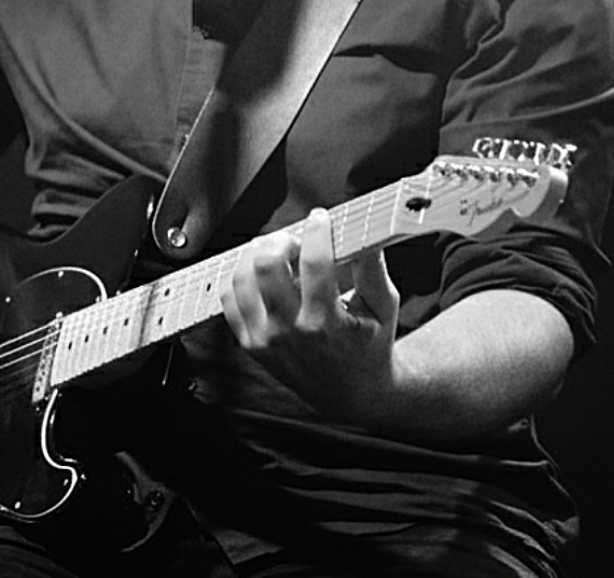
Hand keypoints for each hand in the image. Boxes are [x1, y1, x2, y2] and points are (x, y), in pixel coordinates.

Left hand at [221, 211, 400, 424]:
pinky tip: (256, 271)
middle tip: (293, 238)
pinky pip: (230, 299)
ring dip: (255, 254)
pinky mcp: (249, 343)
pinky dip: (239, 277)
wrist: (351, 394)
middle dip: (280, 240)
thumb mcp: (383, 309)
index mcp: (326, 323)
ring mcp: (265, 339)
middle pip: (267, 266)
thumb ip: (374, 269)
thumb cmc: (369, 347)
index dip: (316, 232)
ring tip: (274, 250)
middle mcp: (290, 332)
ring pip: (241, 279)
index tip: (319, 218)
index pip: (315, 264)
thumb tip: (367, 232)